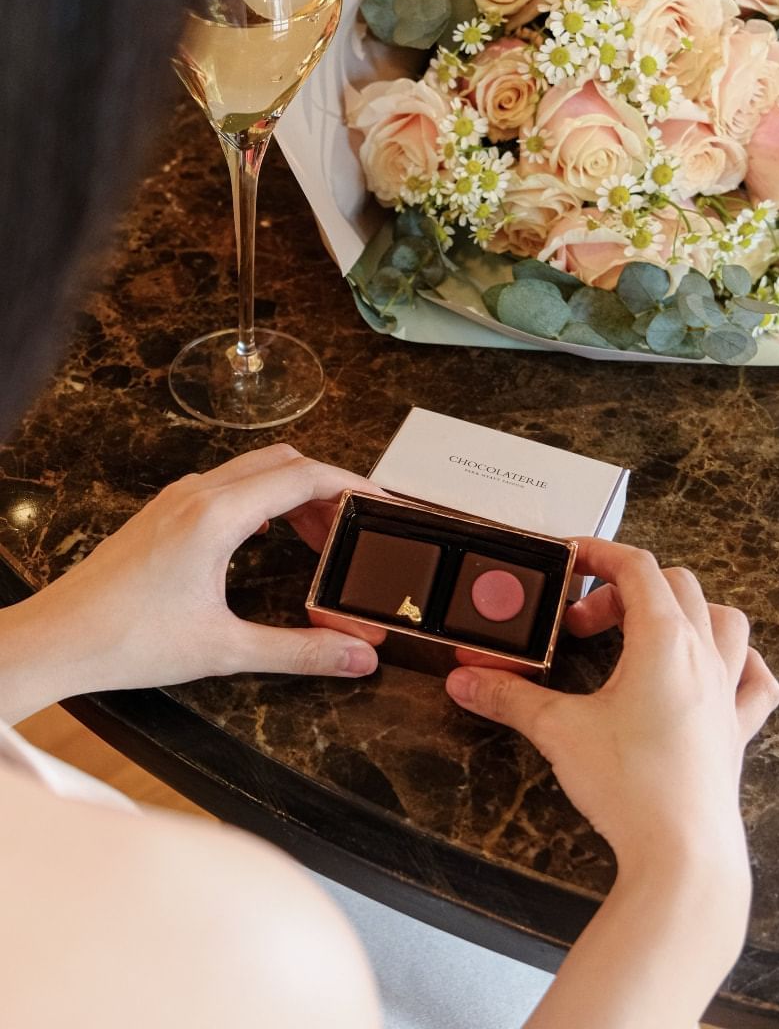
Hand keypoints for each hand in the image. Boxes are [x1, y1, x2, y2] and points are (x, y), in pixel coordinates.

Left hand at [1, 445, 385, 721]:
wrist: (58, 638)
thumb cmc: (128, 639)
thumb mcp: (225, 649)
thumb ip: (301, 651)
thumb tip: (359, 656)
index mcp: (217, 514)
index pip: (302, 476)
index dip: (349, 485)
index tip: (379, 503)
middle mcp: (198, 493)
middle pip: (282, 462)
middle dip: (326, 487)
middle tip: (354, 526)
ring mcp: (177, 498)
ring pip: (253, 470)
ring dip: (292, 491)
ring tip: (320, 535)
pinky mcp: (164, 512)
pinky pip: (227, 484)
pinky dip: (262, 498)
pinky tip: (269, 535)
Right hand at [446, 538, 778, 873]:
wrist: (682, 855)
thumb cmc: (633, 787)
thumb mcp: (556, 730)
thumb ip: (508, 697)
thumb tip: (467, 679)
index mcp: (664, 640)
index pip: (637, 567)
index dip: (599, 553)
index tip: (569, 560)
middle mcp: (703, 657)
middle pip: (675, 586)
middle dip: (624, 590)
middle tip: (582, 622)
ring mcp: (725, 692)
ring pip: (724, 621)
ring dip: (685, 612)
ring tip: (644, 631)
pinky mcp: (734, 730)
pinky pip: (754, 680)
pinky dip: (739, 662)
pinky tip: (717, 669)